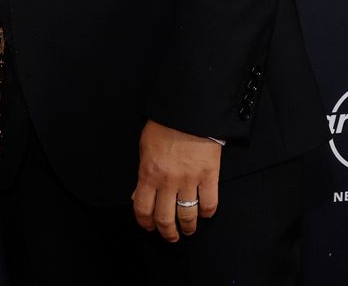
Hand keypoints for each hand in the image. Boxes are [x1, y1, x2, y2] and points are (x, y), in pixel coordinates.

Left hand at [132, 120, 220, 241]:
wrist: (188, 110)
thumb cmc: (164, 125)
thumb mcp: (145, 147)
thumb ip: (142, 174)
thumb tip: (138, 196)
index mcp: (148, 173)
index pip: (143, 208)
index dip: (145, 223)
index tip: (149, 227)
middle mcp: (168, 181)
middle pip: (165, 219)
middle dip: (167, 233)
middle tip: (170, 236)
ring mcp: (190, 180)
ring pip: (187, 216)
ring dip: (187, 228)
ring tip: (187, 230)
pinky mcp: (209, 176)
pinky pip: (209, 204)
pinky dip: (206, 213)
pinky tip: (204, 212)